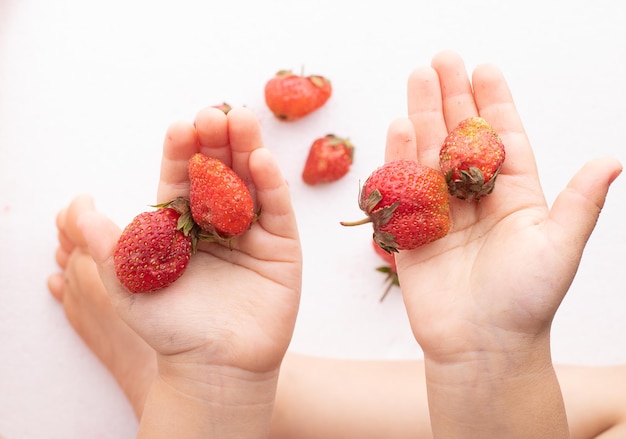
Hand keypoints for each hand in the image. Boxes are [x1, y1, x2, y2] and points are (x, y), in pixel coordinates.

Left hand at [79, 107, 301, 375]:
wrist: (212, 368)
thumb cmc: (168, 329)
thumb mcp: (126, 283)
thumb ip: (104, 243)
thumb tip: (77, 205)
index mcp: (183, 227)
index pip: (182, 179)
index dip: (182, 152)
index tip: (181, 127)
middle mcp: (218, 224)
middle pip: (220, 172)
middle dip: (217, 142)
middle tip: (214, 114)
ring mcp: (252, 234)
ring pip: (250, 183)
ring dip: (247, 149)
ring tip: (240, 119)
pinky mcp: (281, 248)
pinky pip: (277, 210)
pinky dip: (271, 183)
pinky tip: (260, 159)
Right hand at [386, 51, 620, 361]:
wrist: (482, 346)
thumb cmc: (526, 301)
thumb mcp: (560, 247)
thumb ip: (579, 202)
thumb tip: (612, 160)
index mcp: (515, 197)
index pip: (502, 138)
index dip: (493, 102)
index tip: (484, 68)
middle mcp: (476, 199)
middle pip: (460, 137)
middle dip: (452, 97)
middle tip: (442, 59)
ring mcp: (442, 213)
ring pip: (430, 155)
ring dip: (424, 115)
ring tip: (418, 78)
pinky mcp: (412, 232)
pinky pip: (403, 188)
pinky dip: (399, 156)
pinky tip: (399, 125)